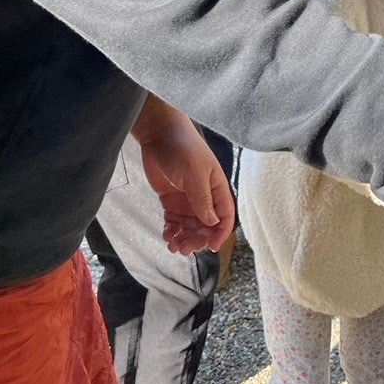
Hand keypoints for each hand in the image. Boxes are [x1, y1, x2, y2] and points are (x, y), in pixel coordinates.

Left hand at [133, 98, 235, 255]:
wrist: (159, 135)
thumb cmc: (183, 149)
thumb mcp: (195, 174)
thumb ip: (203, 199)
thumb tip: (212, 223)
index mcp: (217, 189)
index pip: (225, 216)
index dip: (220, 233)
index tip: (210, 247)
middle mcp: (205, 197)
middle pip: (206, 226)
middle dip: (198, 239)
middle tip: (185, 248)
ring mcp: (188, 200)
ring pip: (190, 227)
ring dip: (184, 239)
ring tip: (174, 247)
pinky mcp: (172, 200)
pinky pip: (175, 222)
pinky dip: (172, 232)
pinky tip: (167, 237)